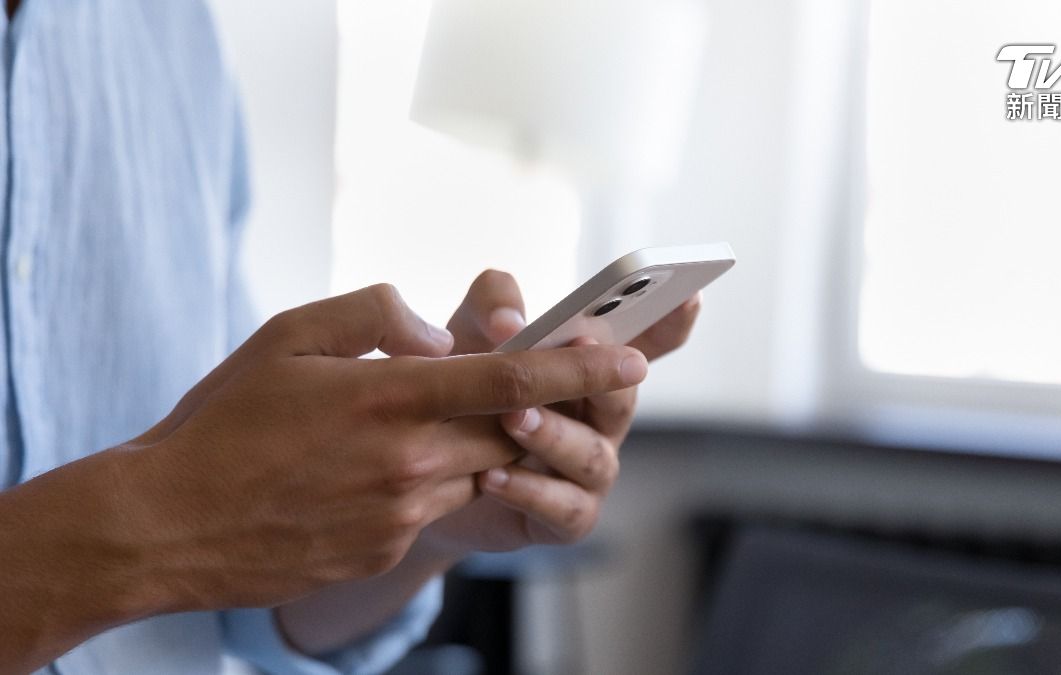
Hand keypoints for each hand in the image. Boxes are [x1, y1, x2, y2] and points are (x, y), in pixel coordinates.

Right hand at [83, 285, 647, 611]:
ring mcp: (400, 513)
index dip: (582, 366)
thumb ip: (376, 315)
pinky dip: (432, 482)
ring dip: (478, 447)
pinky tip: (375, 471)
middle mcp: (410, 460)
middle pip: (511, 430)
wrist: (167, 523)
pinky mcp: (383, 550)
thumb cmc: (224, 421)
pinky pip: (435, 509)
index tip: (635, 358)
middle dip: (537, 409)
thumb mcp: (290, 336)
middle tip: (541, 386)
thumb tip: (439, 332)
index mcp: (392, 396)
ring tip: (425, 427)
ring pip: (479, 474)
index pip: (514, 375)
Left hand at [415, 270, 699, 556]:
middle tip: (581, 346)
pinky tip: (491, 477)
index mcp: (594, 368)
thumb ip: (493, 306)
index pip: (650, 340)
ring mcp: (590, 469)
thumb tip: (509, 322)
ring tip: (512, 417)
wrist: (428, 473)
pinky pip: (562, 507)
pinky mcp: (567, 516)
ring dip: (553, 433)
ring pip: (590, 454)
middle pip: (623, 396)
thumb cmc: (465, 390)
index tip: (689, 295)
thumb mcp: (471, 333)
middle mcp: (604, 418)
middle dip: (603, 374)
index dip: (674, 320)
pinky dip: (528, 491)